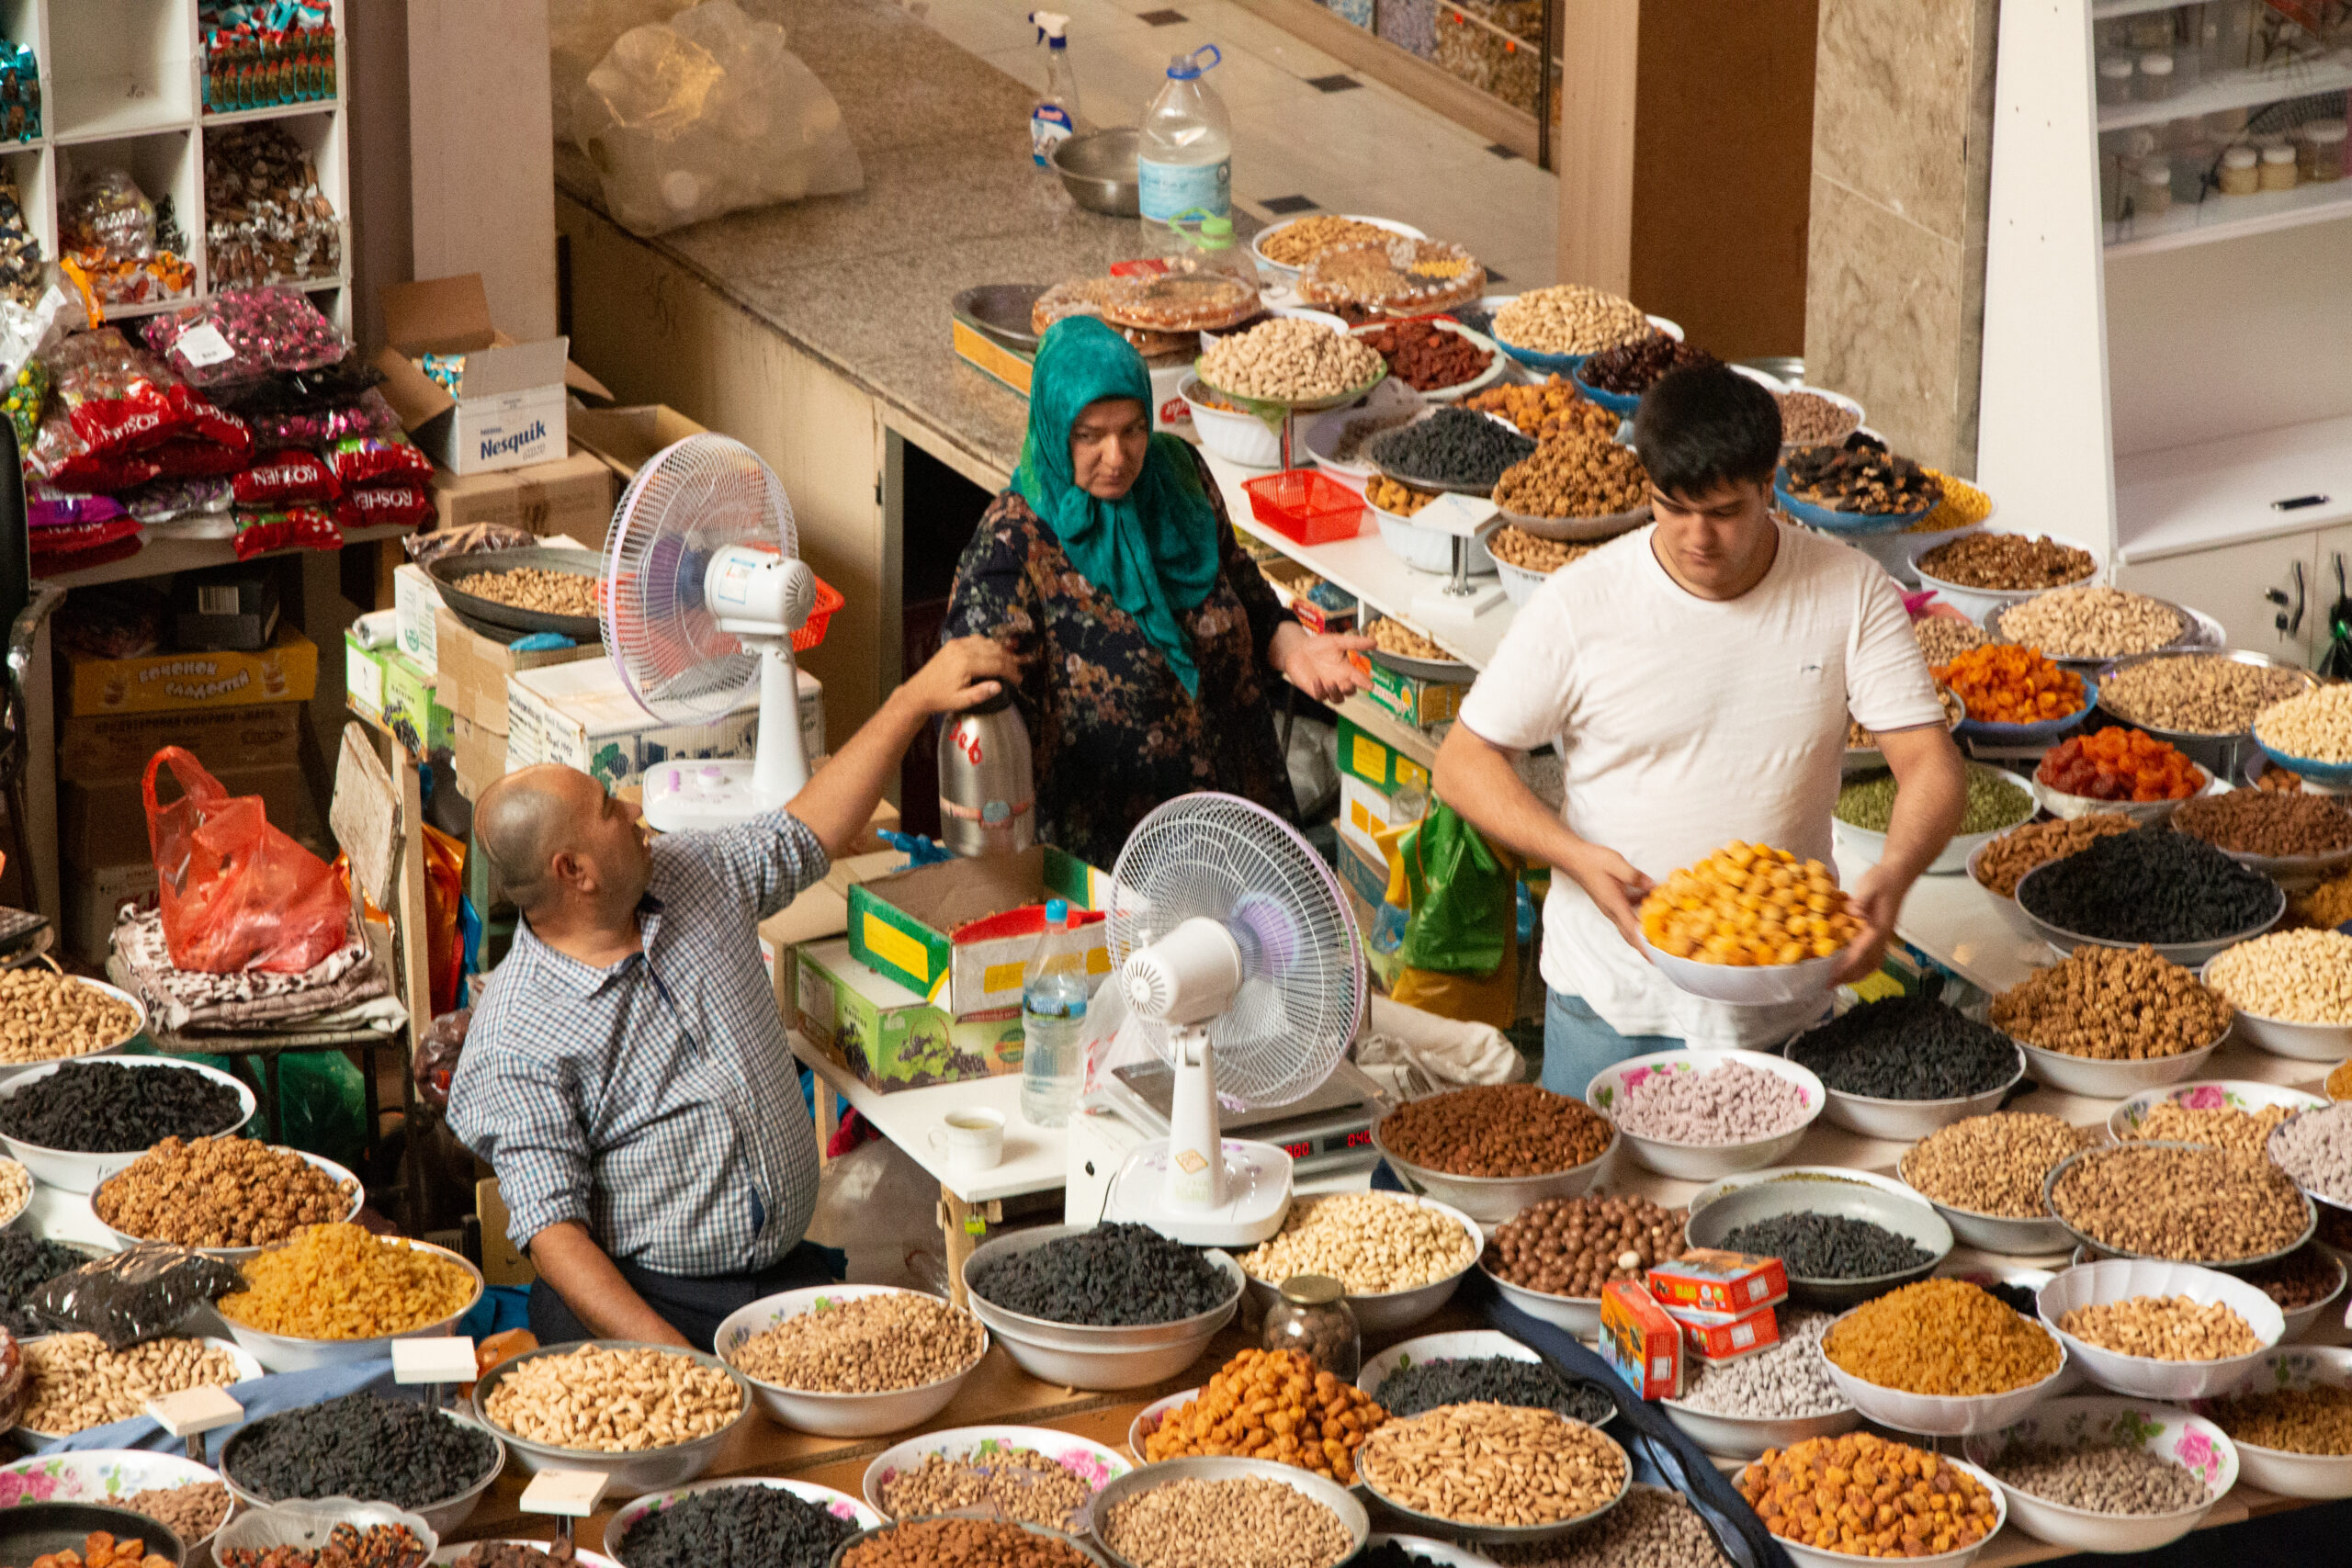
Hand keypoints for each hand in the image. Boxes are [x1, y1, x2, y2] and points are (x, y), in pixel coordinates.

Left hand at [899, 636, 1018, 715]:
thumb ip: (980, 693)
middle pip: (995, 650)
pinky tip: (993, 653)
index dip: (1011, 672)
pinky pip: (976, 639)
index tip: (1019, 680)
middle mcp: (962, 649)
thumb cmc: (939, 698)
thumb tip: (999, 686)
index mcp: (965, 664)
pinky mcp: (954, 643)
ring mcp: (957, 644)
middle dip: (1009, 661)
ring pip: (987, 642)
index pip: (997, 664)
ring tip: (1009, 662)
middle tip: (1017, 671)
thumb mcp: (961, 701)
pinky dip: (988, 645)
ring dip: (1001, 651)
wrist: (919, 691)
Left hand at [1273, 625, 1373, 701]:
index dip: (1366, 684)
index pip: (1360, 680)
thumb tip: (1375, 643)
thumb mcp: (1337, 641)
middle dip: (1349, 689)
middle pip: (1350, 692)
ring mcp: (1328, 687)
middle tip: (1345, 683)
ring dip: (1336, 693)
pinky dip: (1320, 691)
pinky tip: (1316, 681)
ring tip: (1330, 683)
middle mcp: (1339, 680)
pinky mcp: (1316, 691)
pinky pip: (1320, 697)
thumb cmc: (1319, 646)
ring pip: (1338, 699)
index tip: (1370, 685)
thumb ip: (1355, 643)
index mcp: (1347, 670)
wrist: (1298, 649)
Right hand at [1559, 839, 1653, 954]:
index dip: (1645, 945)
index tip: (1656, 958)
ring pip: (1628, 928)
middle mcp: (1612, 911)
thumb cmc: (1593, 860)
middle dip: (1645, 949)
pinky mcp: (1610, 902)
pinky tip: (1650, 909)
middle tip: (1661, 958)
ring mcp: (1610, 908)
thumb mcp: (1617, 864)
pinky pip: (1627, 916)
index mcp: (1614, 905)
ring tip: (1658, 940)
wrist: (1573, 858)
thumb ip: (1636, 877)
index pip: (1632, 930)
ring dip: (1642, 936)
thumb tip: (1654, 888)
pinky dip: (1639, 919)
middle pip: (1630, 936)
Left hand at [1832, 863, 1905, 984]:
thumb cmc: (1882, 879)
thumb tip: (1854, 912)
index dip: (1846, 966)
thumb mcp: (1870, 884)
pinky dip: (1861, 967)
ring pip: (1873, 964)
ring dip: (1856, 975)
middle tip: (1829, 984)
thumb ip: (1862, 899)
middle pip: (1867, 964)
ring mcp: (1884, 937)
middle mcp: (1883, 936)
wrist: (1898, 875)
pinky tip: (1848, 968)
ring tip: (1837, 981)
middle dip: (1849, 976)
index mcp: (1879, 928)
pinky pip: (1873, 958)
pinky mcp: (1880, 935)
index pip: (1861, 952)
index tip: (1831, 976)